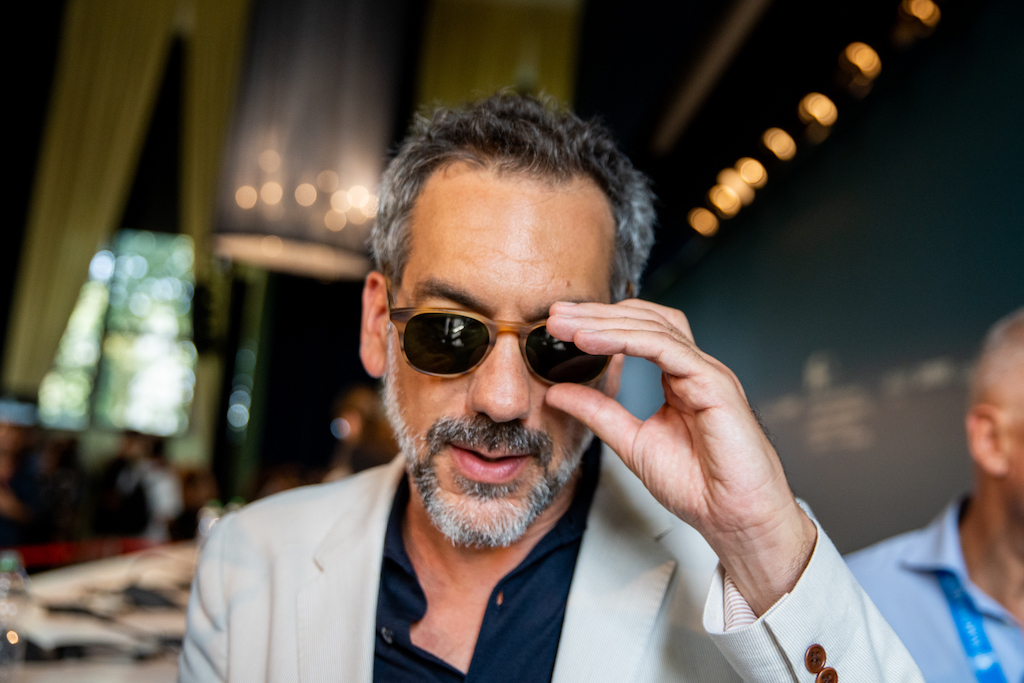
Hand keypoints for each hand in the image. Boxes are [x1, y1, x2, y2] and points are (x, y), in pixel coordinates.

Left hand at [545, 299, 815, 615]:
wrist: (735, 520)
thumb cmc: (700, 488)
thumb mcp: (631, 443)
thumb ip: (598, 413)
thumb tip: (557, 392)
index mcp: (680, 379)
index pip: (639, 332)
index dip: (600, 322)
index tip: (559, 325)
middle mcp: (695, 369)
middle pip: (645, 320)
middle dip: (597, 314)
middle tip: (554, 315)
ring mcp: (707, 373)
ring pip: (654, 328)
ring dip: (605, 322)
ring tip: (566, 325)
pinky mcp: (715, 384)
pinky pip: (667, 349)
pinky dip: (627, 340)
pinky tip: (593, 340)